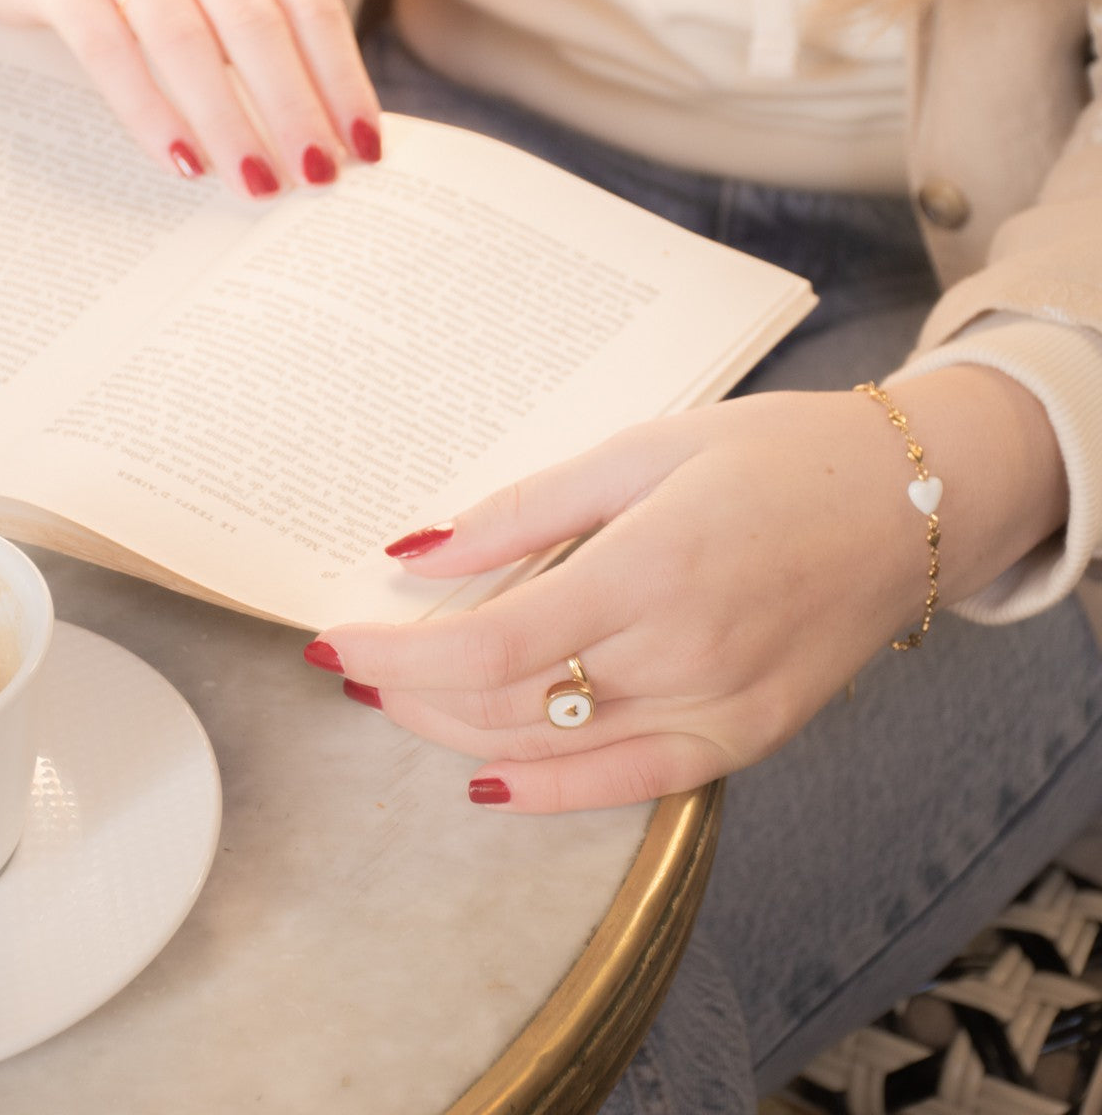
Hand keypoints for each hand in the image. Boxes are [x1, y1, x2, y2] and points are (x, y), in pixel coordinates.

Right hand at [0, 0, 381, 197]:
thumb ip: (269, 25)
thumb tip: (331, 130)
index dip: (341, 77)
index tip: (364, 145)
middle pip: (252, 18)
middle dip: (292, 106)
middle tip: (318, 175)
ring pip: (183, 36)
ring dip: (228, 120)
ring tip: (257, 182)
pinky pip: (110, 51)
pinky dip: (151, 113)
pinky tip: (184, 162)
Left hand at [311, 368, 1066, 812]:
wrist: (909, 501)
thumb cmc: (776, 455)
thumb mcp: (645, 450)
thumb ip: (528, 510)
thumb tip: (419, 550)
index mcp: (653, 566)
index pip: (490, 644)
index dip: (397, 652)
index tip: (333, 638)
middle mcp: (684, 654)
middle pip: (506, 704)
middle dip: (412, 687)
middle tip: (360, 657)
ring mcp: (720, 709)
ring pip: (551, 750)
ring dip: (457, 730)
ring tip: (401, 695)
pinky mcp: (746, 740)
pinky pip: (630, 788)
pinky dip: (548, 794)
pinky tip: (485, 782)